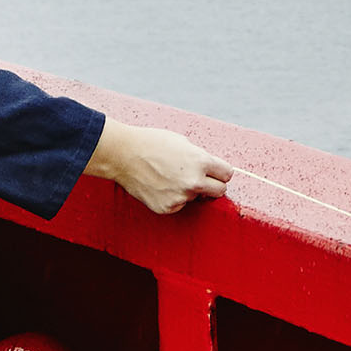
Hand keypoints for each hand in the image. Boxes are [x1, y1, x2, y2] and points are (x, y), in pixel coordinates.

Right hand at [88, 118, 234, 214]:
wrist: (123, 155)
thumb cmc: (152, 143)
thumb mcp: (182, 143)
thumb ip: (200, 157)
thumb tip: (211, 169)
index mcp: (201, 161)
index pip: (227, 174)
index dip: (221, 172)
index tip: (216, 172)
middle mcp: (194, 182)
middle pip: (220, 191)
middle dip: (213, 185)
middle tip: (201, 179)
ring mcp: (180, 197)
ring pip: (197, 198)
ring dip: (190, 191)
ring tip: (170, 177)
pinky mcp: (167, 208)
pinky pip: (180, 205)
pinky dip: (174, 198)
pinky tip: (161, 186)